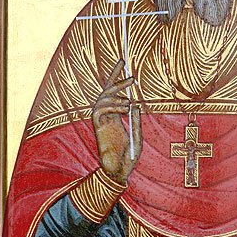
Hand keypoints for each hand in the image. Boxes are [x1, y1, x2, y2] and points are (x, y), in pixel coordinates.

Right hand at [92, 59, 141, 184]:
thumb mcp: (138, 136)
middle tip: (127, 70)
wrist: (120, 173)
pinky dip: (112, 106)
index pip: (114, 93)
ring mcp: (102, 122)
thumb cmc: (129, 157)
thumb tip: (135, 104)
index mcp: (116, 116)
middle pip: (106, 92)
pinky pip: (99, 111)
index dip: (116, 77)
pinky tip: (125, 108)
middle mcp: (107, 117)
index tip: (122, 62)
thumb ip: (136, 121)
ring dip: (116, 96)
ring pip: (102, 100)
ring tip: (130, 100)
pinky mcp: (98, 128)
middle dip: (115, 78)